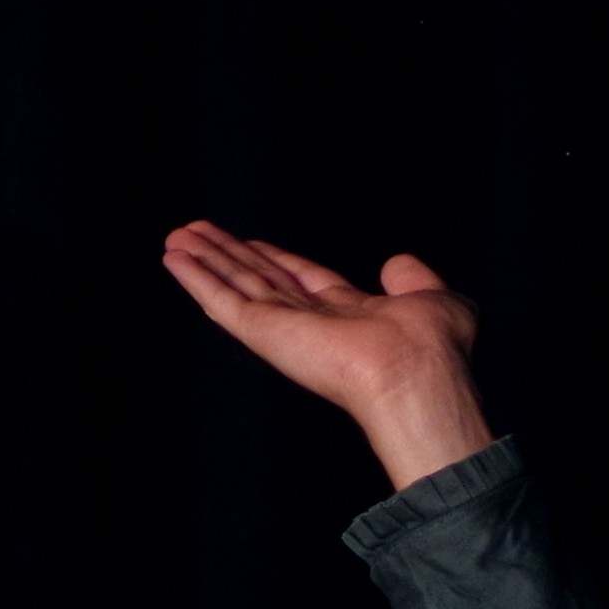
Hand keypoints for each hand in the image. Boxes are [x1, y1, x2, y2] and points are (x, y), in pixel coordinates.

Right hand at [160, 223, 496, 490]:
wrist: (414, 373)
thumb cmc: (432, 348)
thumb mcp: (433, 298)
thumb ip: (413, 279)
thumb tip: (398, 263)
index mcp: (347, 316)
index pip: (301, 282)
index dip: (274, 259)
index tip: (250, 242)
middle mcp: (310, 324)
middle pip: (260, 281)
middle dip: (229, 256)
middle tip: (198, 234)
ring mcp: (283, 330)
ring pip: (235, 287)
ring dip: (204, 262)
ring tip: (175, 239)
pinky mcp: (264, 333)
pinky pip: (223, 302)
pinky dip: (197, 279)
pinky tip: (175, 259)